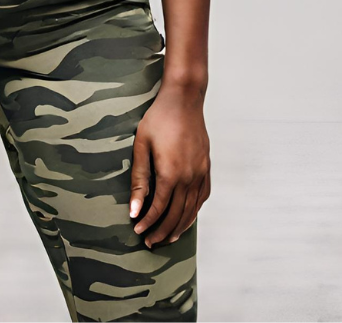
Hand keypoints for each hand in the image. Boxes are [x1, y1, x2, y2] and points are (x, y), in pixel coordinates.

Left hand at [129, 83, 210, 247]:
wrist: (183, 99)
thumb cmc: (158, 119)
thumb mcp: (141, 146)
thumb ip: (139, 180)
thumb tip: (134, 210)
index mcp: (171, 173)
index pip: (159, 208)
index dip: (148, 222)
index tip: (138, 230)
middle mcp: (189, 177)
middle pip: (176, 214)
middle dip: (162, 231)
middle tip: (149, 242)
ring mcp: (201, 173)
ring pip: (192, 210)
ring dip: (179, 226)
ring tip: (167, 237)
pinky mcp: (207, 167)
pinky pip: (203, 197)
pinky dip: (194, 212)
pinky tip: (186, 217)